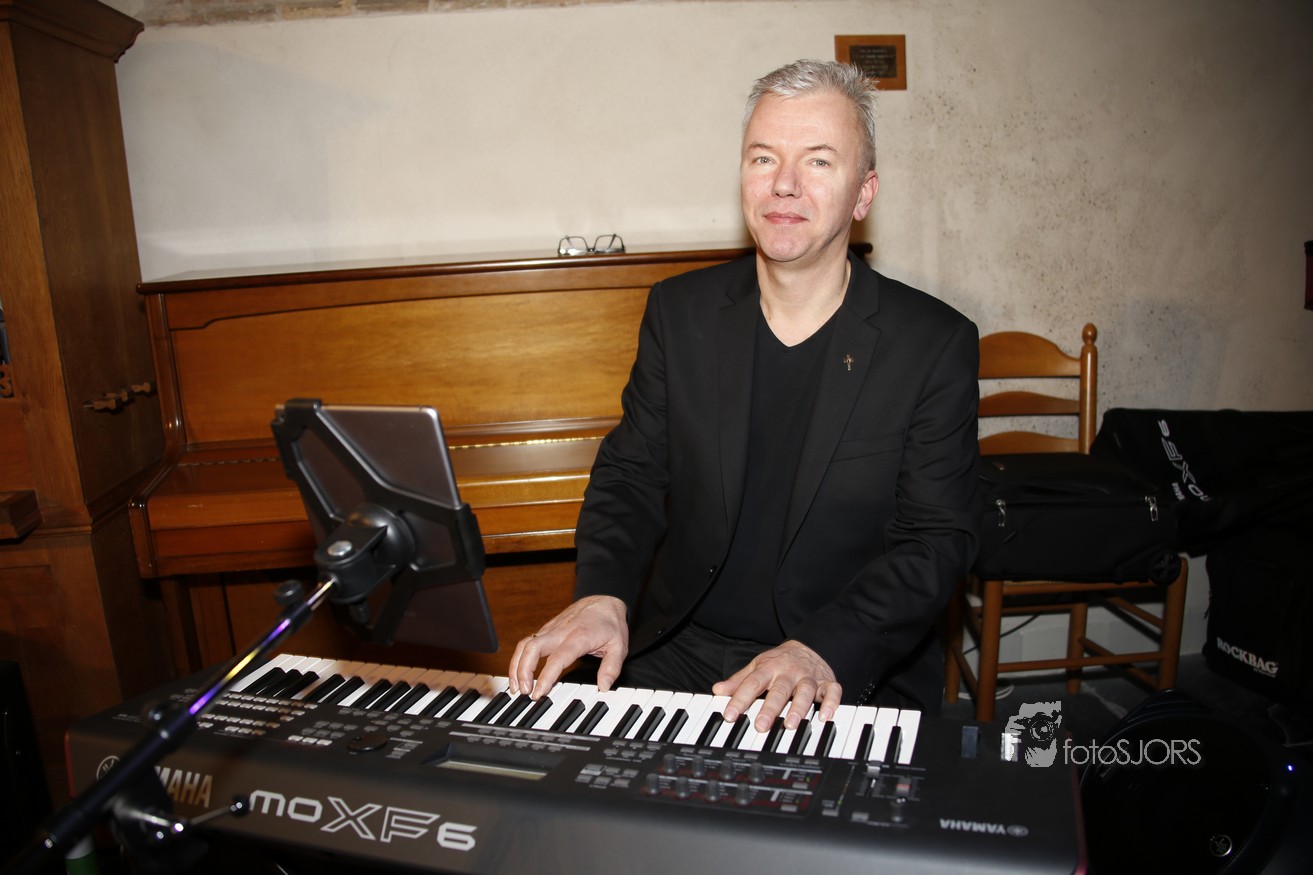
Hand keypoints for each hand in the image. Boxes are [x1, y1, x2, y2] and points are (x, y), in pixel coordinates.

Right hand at [508, 595, 628, 698]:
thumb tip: (603, 687)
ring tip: (515, 687)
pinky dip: (519, 658)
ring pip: (525, 644)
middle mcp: (561, 632)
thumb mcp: (619, 646)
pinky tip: (518, 674)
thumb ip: (611, 668)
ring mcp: (551, 629)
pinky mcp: (546, 629)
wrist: (604, 601)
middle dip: (523, 670)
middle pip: (533, 647)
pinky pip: (527, 642)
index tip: (538, 693)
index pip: (557, 658)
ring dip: (516, 665)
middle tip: (524, 692)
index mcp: (578, 637)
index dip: (545, 677)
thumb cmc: (610, 624)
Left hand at [712, 640, 841, 731]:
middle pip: (779, 690)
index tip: (730, 715)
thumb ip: (739, 681)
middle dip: (770, 708)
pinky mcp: (827, 682)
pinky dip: (831, 703)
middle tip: (760, 725)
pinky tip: (825, 716)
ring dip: (798, 707)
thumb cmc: (780, 661)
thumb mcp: (757, 666)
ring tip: (791, 724)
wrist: (810, 646)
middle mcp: (789, 672)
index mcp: (769, 668)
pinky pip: (832, 691)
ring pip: (805, 691)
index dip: (740, 699)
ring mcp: (809, 677)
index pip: (752, 683)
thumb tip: (718, 690)